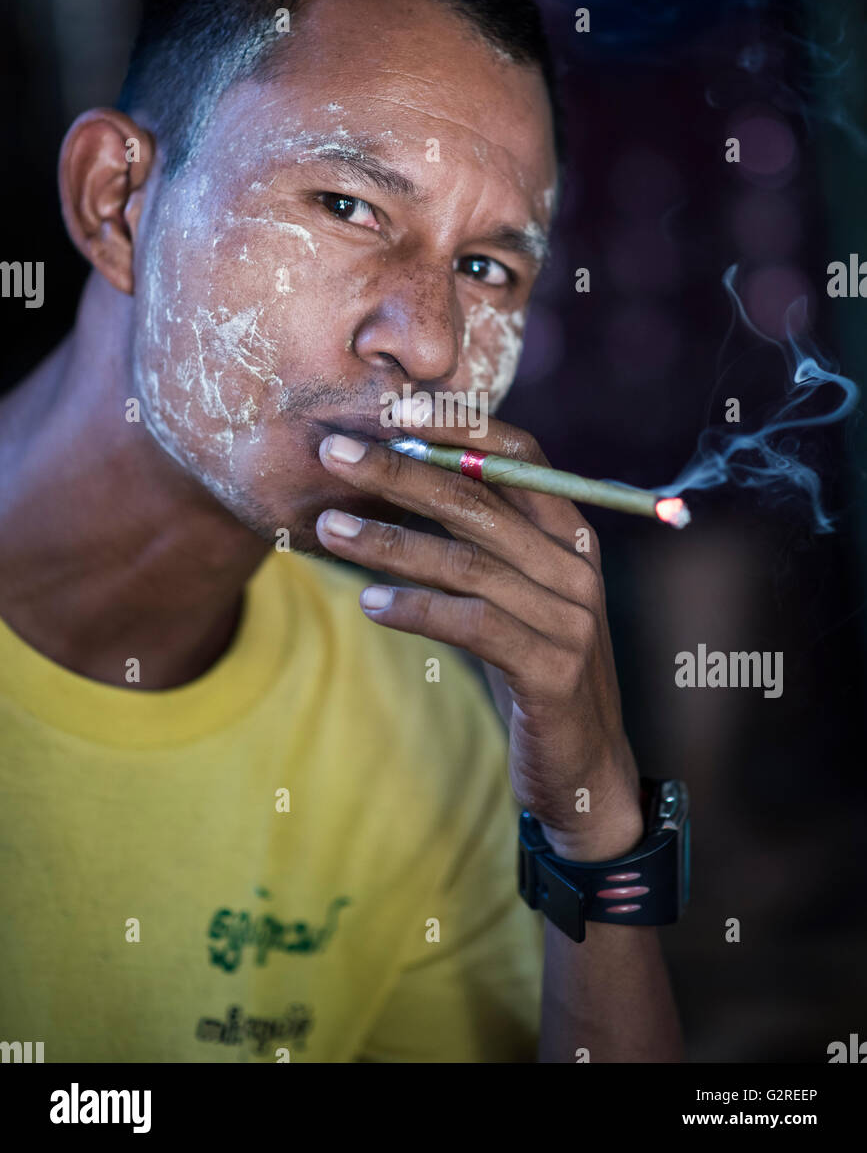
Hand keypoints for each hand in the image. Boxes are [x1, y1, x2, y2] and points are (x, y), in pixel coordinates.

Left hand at [315, 411, 644, 861]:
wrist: (584, 766)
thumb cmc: (532, 665)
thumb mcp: (515, 593)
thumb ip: (481, 539)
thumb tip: (398, 477)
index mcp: (571, 532)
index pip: (520, 455)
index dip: (459, 427)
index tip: (392, 409)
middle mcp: (577, 565)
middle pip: (480, 501)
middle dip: (399, 471)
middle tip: (332, 454)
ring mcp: (570, 618)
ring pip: (467, 561)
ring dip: (389, 541)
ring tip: (328, 528)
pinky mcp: (552, 671)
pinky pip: (473, 624)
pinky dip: (416, 610)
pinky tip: (369, 605)